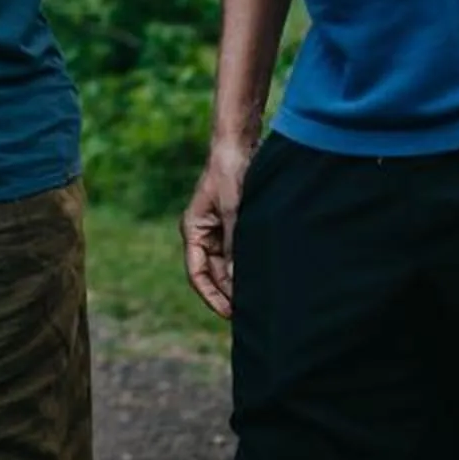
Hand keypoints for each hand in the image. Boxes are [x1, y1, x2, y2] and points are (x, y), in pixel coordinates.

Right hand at [181, 136, 253, 319]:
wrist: (238, 145)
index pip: (197, 273)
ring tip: (260, 301)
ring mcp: (219, 230)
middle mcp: (204, 233)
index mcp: (194, 230)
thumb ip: (236, 246)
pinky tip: (264, 278)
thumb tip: (239, 282)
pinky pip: (239, 253)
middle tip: (252, 314)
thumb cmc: (230, 174)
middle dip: (229, 293)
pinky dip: (248, 267)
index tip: (230, 314)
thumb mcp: (234, 211)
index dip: (212, 296)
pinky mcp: (235, 225)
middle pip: (214, 274)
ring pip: (228, 266)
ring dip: (240, 281)